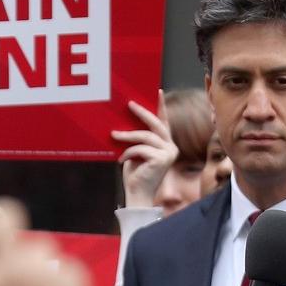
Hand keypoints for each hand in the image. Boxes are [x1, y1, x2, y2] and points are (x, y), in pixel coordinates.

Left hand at [111, 92, 176, 209]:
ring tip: (114, 135)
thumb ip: (138, 138)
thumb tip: (127, 119)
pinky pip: (140, 148)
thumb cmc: (135, 174)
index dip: (161, 107)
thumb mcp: (136, 151)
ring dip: (127, 136)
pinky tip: (122, 160)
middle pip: (156, 124)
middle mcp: (171, 147)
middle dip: (141, 112)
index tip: (158, 91)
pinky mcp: (162, 159)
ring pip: (145, 136)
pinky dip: (128, 152)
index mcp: (166, 144)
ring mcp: (169, 153)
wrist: (137, 194)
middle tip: (129, 104)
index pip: (164, 122)